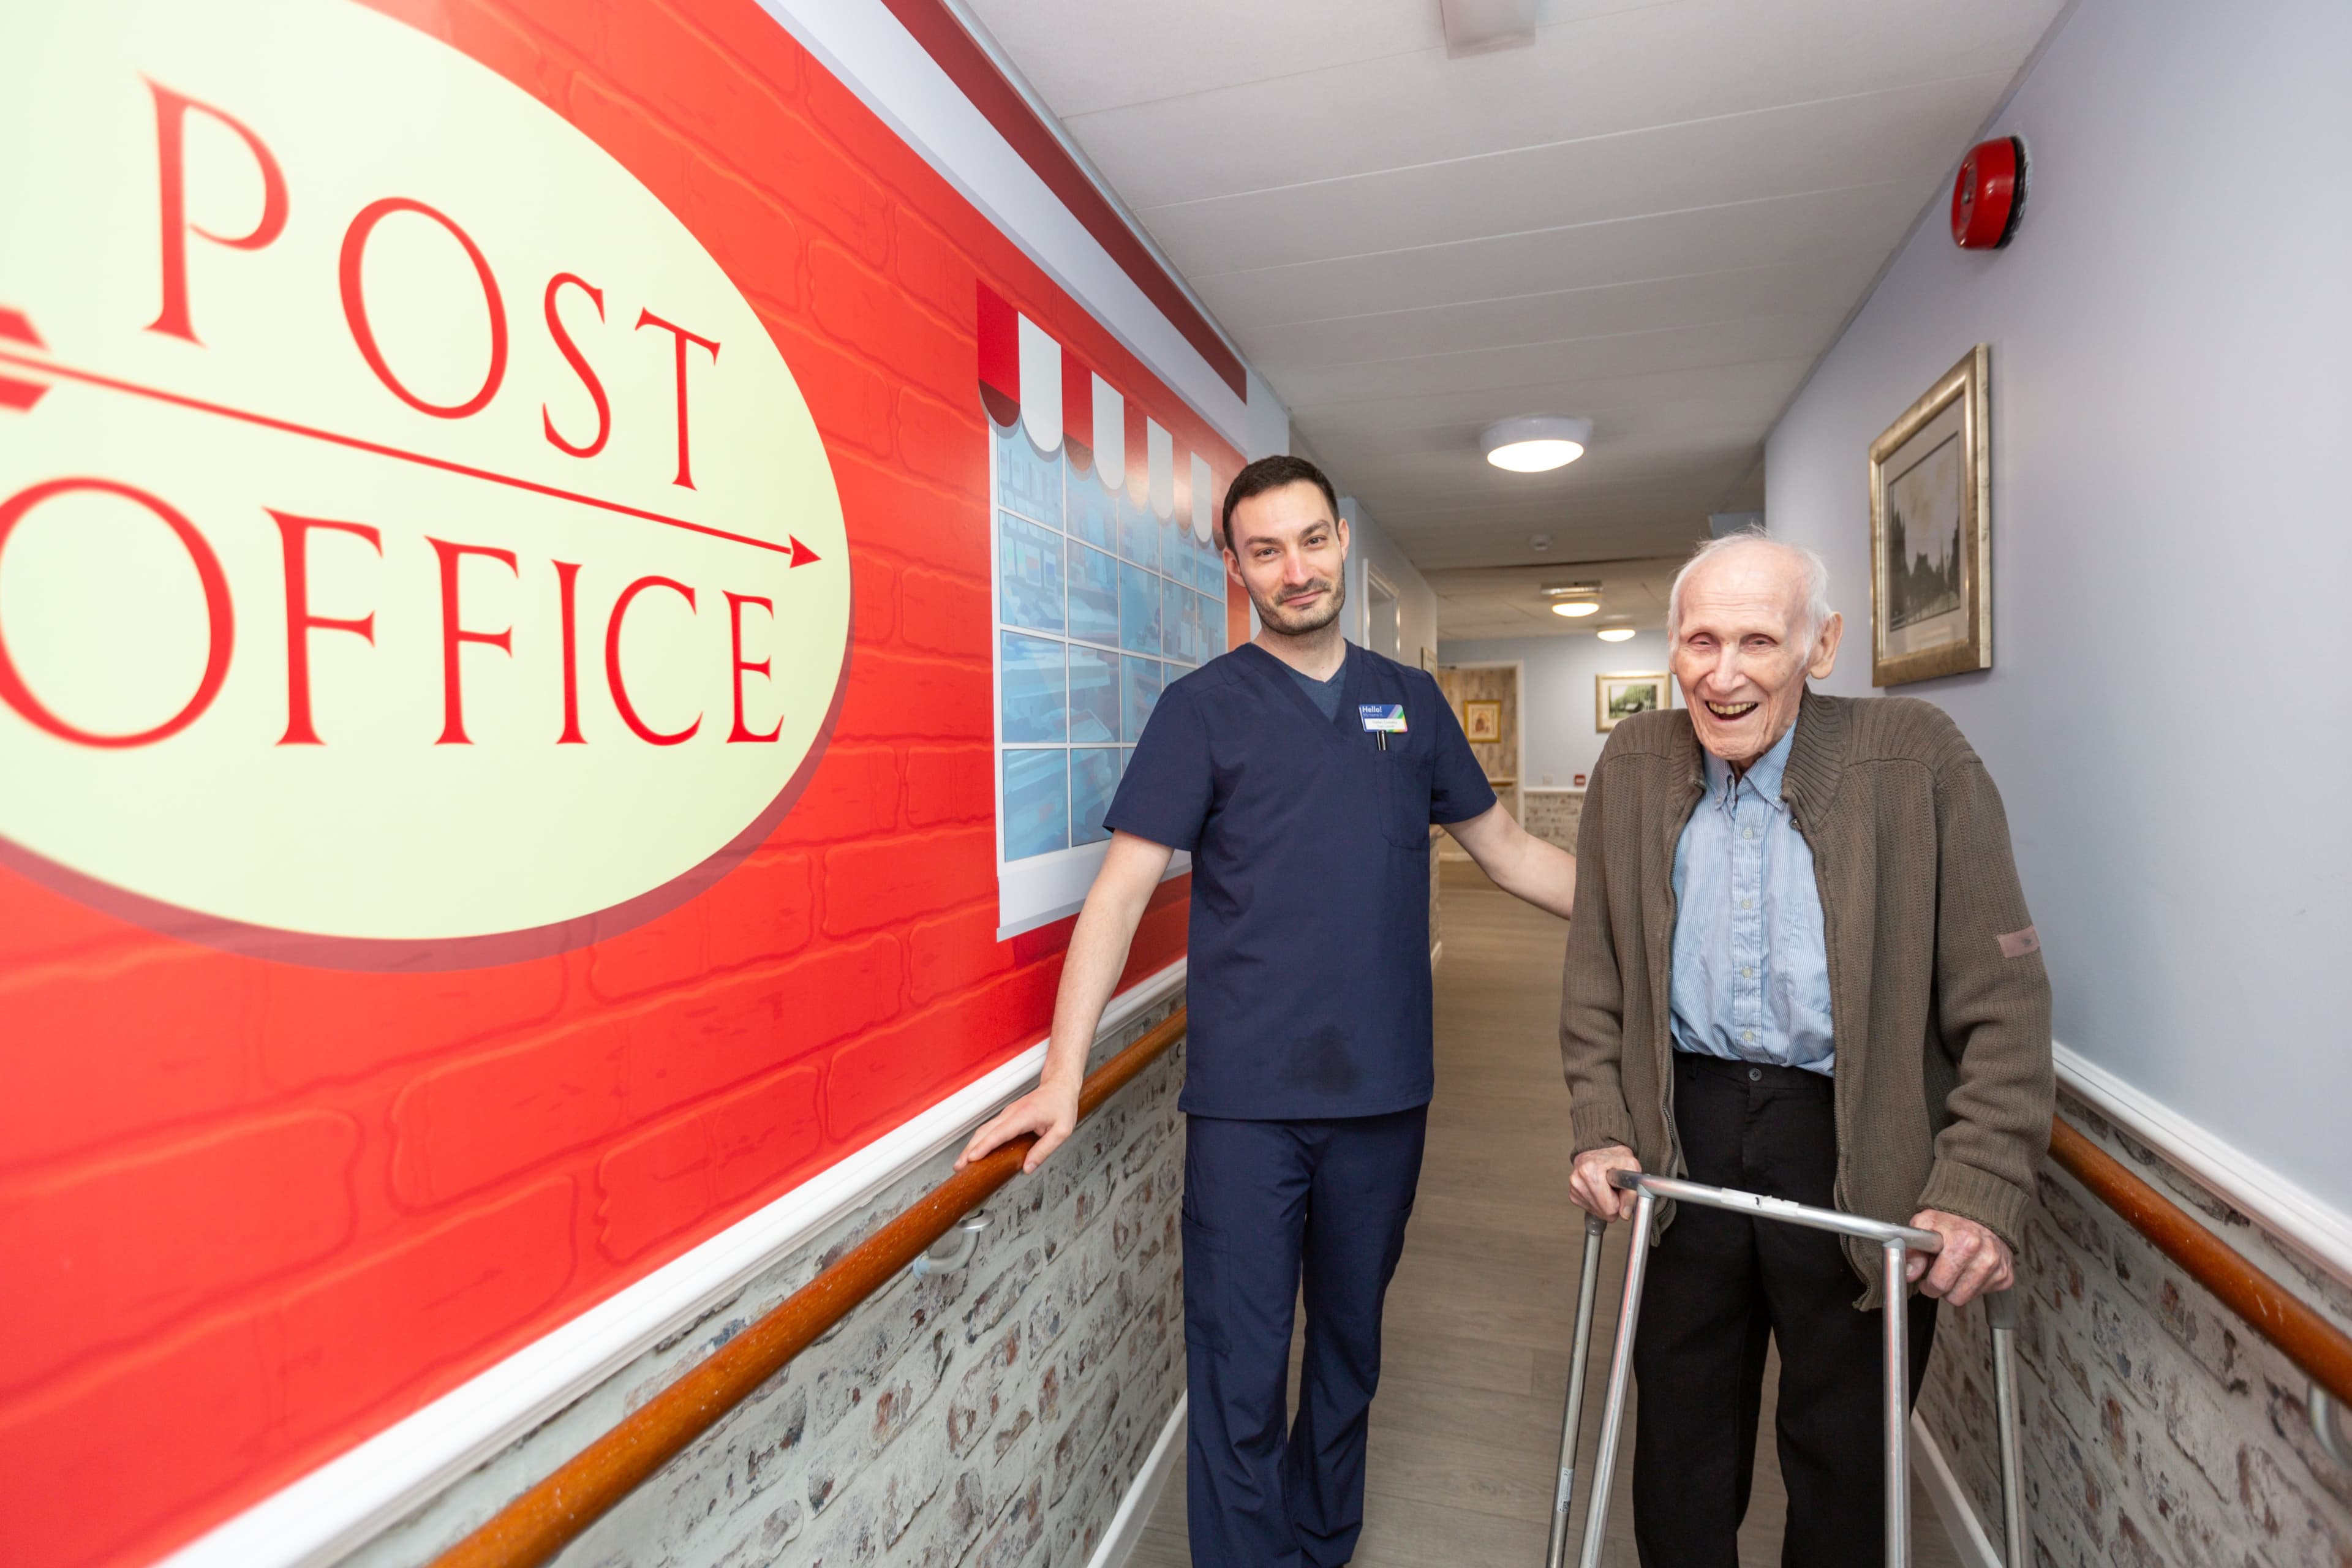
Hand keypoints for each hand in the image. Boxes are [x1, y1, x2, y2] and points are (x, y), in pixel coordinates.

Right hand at [957, 1080, 1079, 1174]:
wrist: (1059, 1086)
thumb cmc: (1062, 1106)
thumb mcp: (1062, 1131)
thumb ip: (1044, 1150)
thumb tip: (1027, 1168)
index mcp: (1025, 1116)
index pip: (1000, 1133)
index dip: (985, 1146)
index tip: (973, 1157)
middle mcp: (1011, 1113)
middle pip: (985, 1131)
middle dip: (970, 1149)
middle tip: (959, 1166)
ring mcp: (1007, 1114)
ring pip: (984, 1129)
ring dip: (971, 1145)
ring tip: (962, 1162)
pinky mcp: (1007, 1116)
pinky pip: (990, 1128)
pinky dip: (979, 1140)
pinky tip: (975, 1151)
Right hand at [1569, 1144, 1641, 1220]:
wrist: (1601, 1148)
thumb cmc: (1616, 1157)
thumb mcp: (1631, 1167)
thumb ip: (1631, 1193)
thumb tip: (1624, 1214)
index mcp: (1589, 1171)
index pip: (1609, 1207)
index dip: (1620, 1202)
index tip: (1620, 1189)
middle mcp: (1577, 1179)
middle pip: (1603, 1212)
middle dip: (1613, 1204)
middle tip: (1615, 1188)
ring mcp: (1573, 1188)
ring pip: (1597, 1212)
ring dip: (1605, 1203)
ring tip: (1607, 1187)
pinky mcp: (1572, 1194)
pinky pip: (1590, 1209)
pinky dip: (1598, 1202)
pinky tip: (1600, 1190)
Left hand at [1906, 1209, 2013, 1305]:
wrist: (1981, 1214)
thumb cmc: (1951, 1220)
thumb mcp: (1925, 1225)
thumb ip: (1913, 1249)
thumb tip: (1909, 1273)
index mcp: (1965, 1243)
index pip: (1940, 1283)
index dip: (1928, 1284)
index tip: (1926, 1278)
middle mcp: (1986, 1256)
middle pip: (1955, 1296)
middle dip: (1942, 1287)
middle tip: (1940, 1271)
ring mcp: (1998, 1268)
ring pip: (1967, 1298)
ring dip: (1957, 1287)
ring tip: (1955, 1267)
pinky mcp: (2006, 1277)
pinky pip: (1981, 1294)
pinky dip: (1972, 1284)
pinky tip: (1969, 1268)